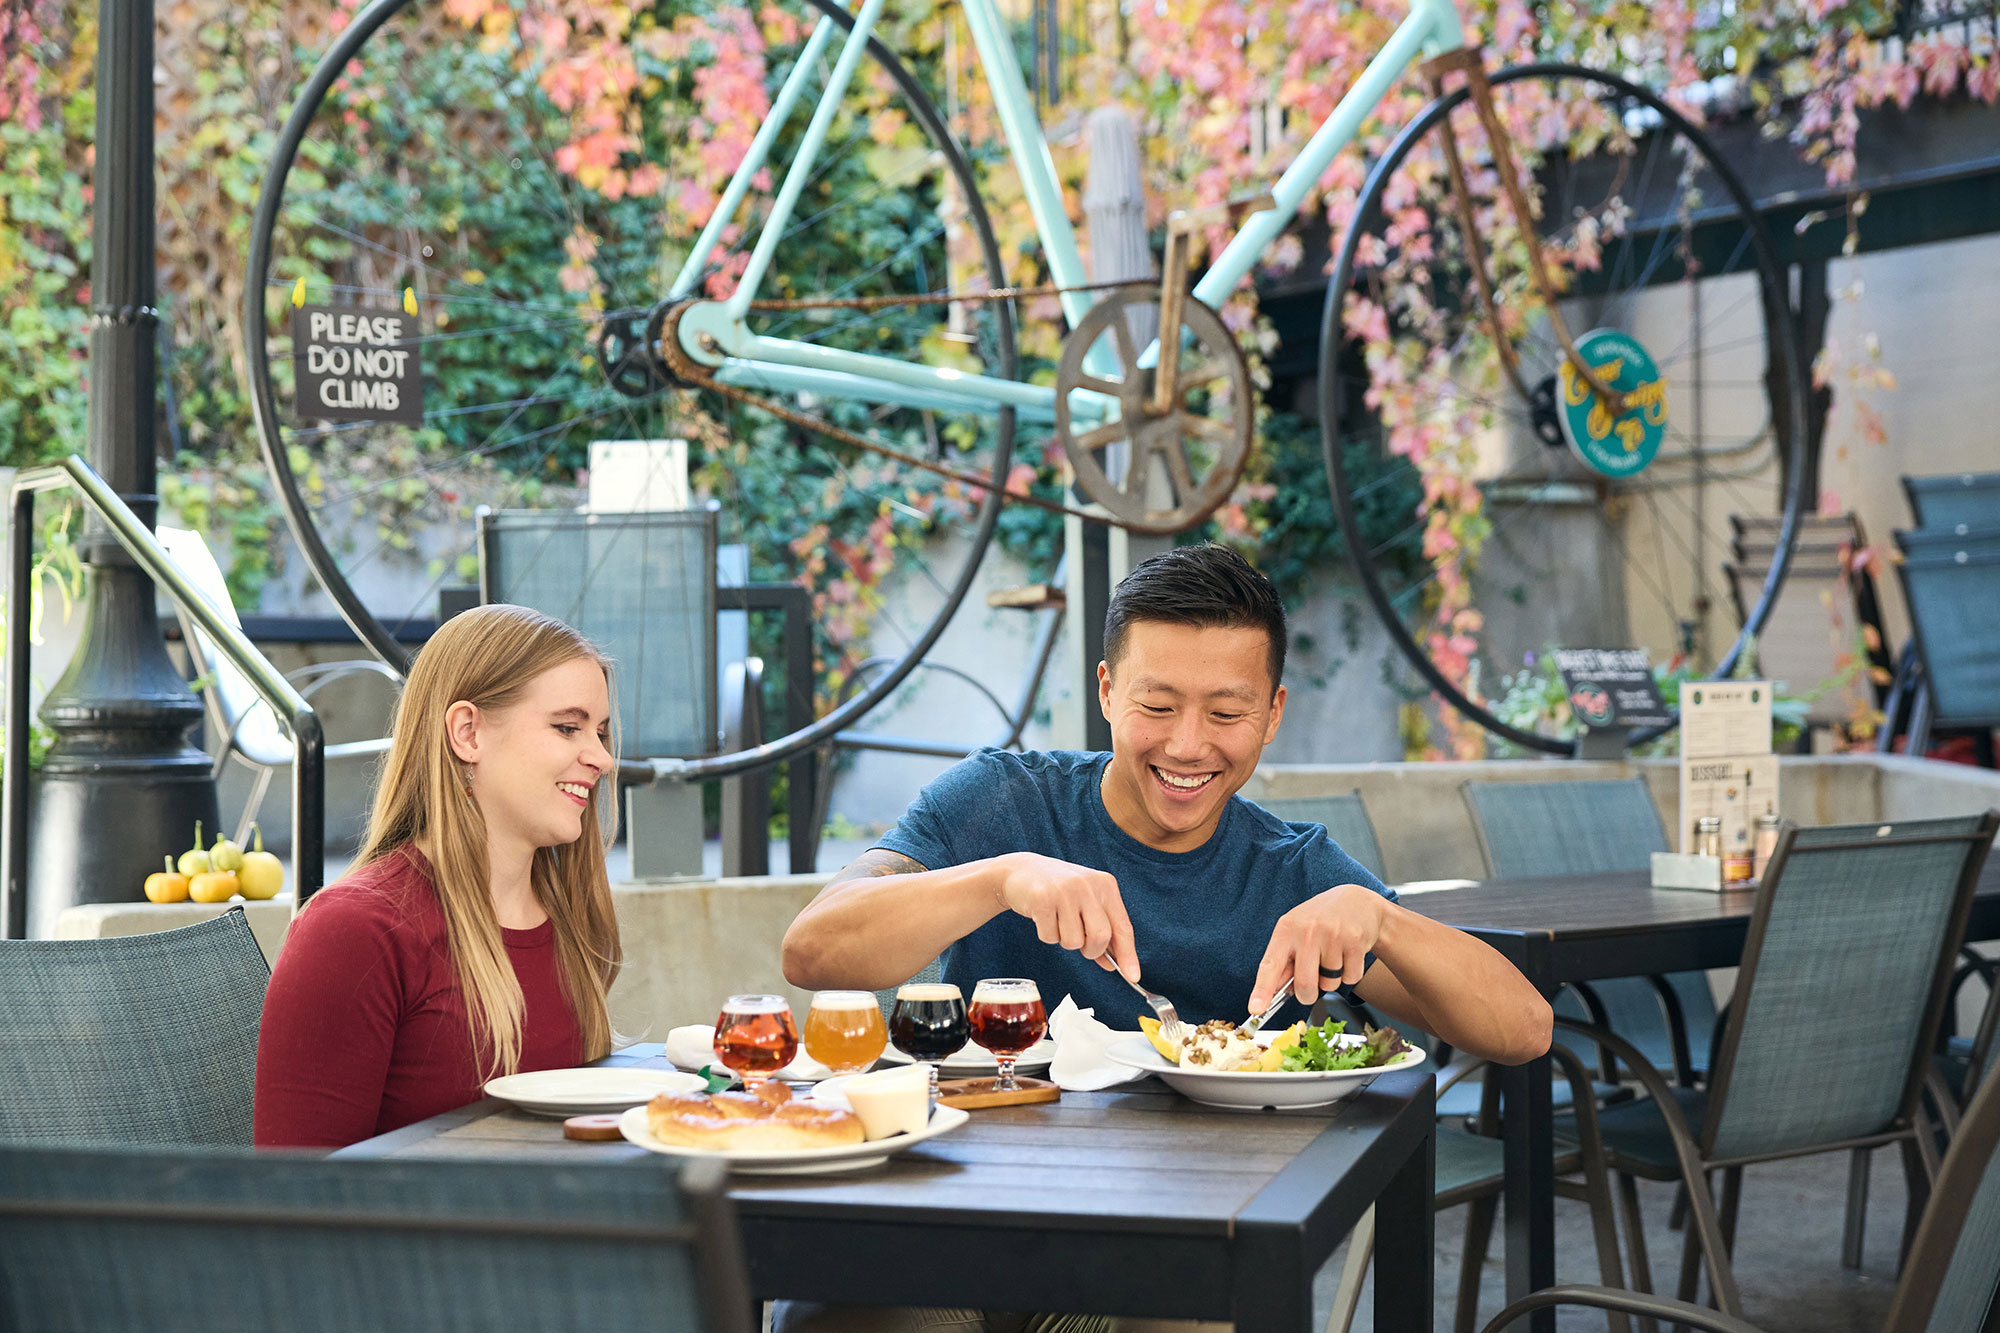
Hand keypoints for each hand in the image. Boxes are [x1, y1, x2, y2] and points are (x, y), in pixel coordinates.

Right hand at [991, 852, 1140, 980]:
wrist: (1021, 870)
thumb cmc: (1059, 890)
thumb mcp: (1086, 904)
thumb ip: (1101, 931)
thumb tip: (1113, 964)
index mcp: (1105, 885)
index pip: (1123, 927)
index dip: (1128, 954)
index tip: (1133, 976)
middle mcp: (1088, 885)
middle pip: (1100, 938)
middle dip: (1090, 950)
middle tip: (1079, 942)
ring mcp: (1064, 891)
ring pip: (1073, 942)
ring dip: (1064, 940)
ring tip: (1057, 920)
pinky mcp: (1041, 899)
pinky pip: (1050, 937)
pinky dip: (1047, 934)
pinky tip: (1043, 917)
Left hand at [1248, 883, 1391, 1011]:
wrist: (1357, 902)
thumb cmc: (1320, 920)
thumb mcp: (1296, 932)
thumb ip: (1284, 960)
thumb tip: (1273, 991)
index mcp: (1287, 929)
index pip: (1270, 964)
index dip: (1262, 989)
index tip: (1255, 1009)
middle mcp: (1308, 931)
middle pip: (1304, 985)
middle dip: (1307, 994)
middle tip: (1311, 984)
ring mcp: (1333, 936)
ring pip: (1329, 985)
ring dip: (1331, 980)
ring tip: (1332, 956)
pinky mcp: (1355, 942)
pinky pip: (1350, 978)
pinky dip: (1349, 974)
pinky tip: (1347, 955)